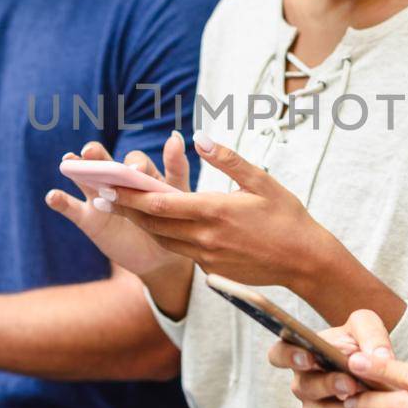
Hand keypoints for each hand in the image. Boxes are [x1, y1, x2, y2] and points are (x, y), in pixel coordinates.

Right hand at [44, 135, 193, 288]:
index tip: (136, 173)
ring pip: (84, 179)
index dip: (134, 165)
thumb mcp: (178, 195)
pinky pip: (71, 208)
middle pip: (103, 161)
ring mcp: (99, 198)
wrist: (160, 258)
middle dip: (97, 154)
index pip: (135, 161)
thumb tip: (175, 136)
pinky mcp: (88, 219)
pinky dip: (59, 200)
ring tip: (68, 161)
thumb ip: (176, 168)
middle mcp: (117, 180)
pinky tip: (53, 196)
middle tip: (90, 152)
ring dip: (75, 168)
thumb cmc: (172, 222)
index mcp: (141, 173)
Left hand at [110, 136, 344, 292]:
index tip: (109, 184)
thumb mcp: (261, 182)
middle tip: (101, 196)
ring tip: (122, 209)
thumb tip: (199, 138)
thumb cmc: (287, 217)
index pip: (161, 204)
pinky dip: (164, 238)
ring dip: (141, 225)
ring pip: (163, 240)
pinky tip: (156, 227)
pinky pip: (181, 252)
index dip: (131, 195)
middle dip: (126, 209)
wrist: (305, 262)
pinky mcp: (212, 269)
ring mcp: (207, 257)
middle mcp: (205, 237)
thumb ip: (228, 159)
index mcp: (214, 212)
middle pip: (153, 224)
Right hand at [269, 308, 407, 407]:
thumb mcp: (368, 327)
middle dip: (327, 385)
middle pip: (304, 387)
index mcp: (303, 351)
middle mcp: (303, 381)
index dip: (288, 357)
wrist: (384, 376)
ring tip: (368, 399)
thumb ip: (371, 335)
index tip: (308, 357)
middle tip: (349, 382)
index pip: (279, 354)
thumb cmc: (364, 344)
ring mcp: (314, 406)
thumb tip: (377, 356)